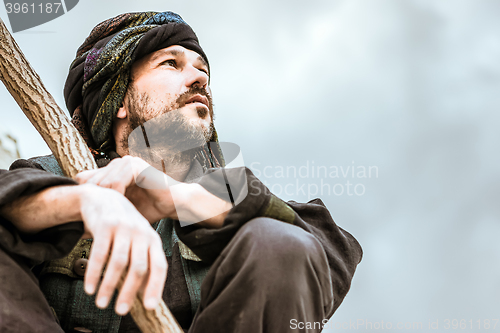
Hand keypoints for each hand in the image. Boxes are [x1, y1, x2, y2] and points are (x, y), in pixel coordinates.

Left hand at [75, 156, 178, 222]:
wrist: (174, 203)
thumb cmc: (150, 208)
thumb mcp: (121, 210)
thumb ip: (103, 212)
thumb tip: (77, 230)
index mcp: (112, 170)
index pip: (84, 179)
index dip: (84, 198)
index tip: (86, 218)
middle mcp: (116, 163)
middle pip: (89, 181)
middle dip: (91, 202)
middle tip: (92, 221)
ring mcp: (126, 162)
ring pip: (101, 183)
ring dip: (103, 203)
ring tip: (105, 219)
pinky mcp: (135, 165)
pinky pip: (115, 183)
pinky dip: (115, 199)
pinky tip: (119, 212)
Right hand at [79, 184, 166, 315]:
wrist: (103, 198)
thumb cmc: (123, 226)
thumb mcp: (138, 240)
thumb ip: (143, 262)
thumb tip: (145, 294)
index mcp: (153, 239)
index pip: (159, 266)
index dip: (156, 287)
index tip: (150, 307)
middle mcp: (141, 233)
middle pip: (138, 268)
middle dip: (129, 292)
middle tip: (120, 312)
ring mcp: (123, 228)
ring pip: (118, 263)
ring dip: (109, 286)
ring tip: (102, 303)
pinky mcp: (105, 225)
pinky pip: (99, 254)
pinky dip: (94, 274)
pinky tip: (90, 288)